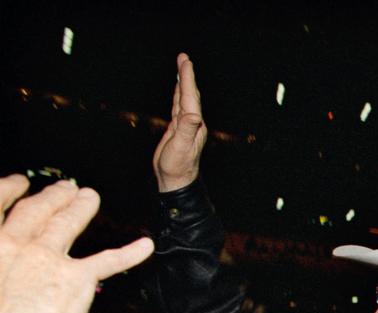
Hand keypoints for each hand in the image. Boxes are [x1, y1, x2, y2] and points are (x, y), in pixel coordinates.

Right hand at [0, 175, 153, 312]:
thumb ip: (3, 272)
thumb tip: (13, 280)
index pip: (0, 207)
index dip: (10, 191)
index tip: (19, 183)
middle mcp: (17, 246)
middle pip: (37, 210)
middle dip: (53, 196)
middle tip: (65, 188)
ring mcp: (48, 258)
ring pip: (68, 222)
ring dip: (81, 207)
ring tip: (90, 197)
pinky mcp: (76, 277)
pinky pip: (109, 261)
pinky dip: (130, 253)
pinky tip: (145, 246)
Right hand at [153, 53, 207, 191]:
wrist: (175, 181)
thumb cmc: (177, 166)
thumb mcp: (181, 147)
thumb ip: (187, 129)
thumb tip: (193, 114)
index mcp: (194, 124)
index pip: (190, 96)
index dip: (187, 78)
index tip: (185, 61)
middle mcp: (192, 123)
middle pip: (190, 94)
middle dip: (187, 75)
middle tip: (183, 58)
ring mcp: (185, 126)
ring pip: (184, 99)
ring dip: (183, 83)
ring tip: (182, 68)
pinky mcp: (177, 130)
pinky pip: (178, 107)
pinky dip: (178, 96)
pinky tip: (177, 91)